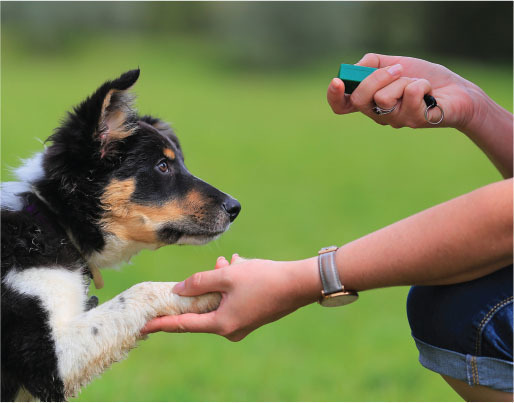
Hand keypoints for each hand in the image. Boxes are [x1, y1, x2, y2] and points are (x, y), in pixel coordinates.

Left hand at [142, 254, 319, 340]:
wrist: (299, 284)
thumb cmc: (263, 279)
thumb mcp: (227, 276)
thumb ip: (199, 282)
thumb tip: (179, 289)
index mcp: (221, 323)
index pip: (184, 324)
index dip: (162, 324)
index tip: (144, 326)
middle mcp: (231, 329)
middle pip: (204, 309)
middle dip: (203, 287)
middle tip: (212, 267)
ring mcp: (243, 324)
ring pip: (220, 300)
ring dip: (220, 281)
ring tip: (230, 262)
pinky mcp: (252, 316)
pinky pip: (233, 300)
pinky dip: (232, 284)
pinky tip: (240, 266)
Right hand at [327, 53, 483, 130]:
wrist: (458, 91)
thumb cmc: (425, 78)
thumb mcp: (396, 63)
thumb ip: (372, 63)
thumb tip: (355, 68)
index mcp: (370, 102)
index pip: (342, 106)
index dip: (334, 96)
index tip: (338, 81)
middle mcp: (379, 115)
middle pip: (359, 100)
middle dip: (376, 78)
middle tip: (397, 69)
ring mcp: (396, 120)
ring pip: (383, 97)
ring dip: (404, 80)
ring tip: (418, 84)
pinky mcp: (414, 121)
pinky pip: (409, 94)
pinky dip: (422, 84)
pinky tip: (430, 91)